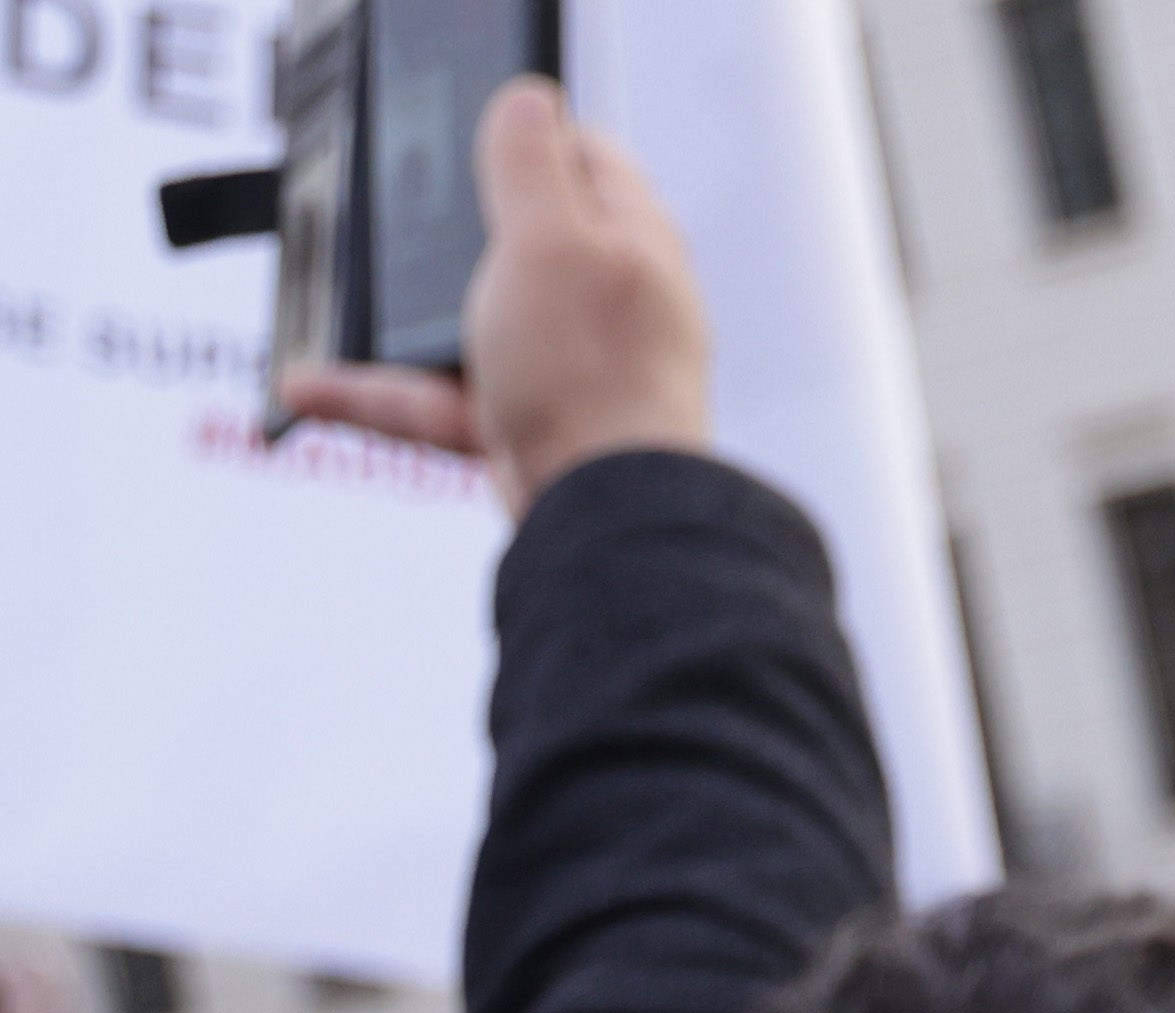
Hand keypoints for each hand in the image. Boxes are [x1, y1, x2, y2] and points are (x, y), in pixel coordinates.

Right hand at [284, 82, 702, 504]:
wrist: (600, 513)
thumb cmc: (595, 378)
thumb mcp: (552, 240)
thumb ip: (531, 164)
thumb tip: (529, 100)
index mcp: (631, 244)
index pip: (589, 159)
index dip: (531, 137)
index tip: (472, 131)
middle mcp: (606, 303)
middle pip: (517, 236)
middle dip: (448, 224)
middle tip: (396, 207)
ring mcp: (565, 364)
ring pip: (462, 318)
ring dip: (393, 312)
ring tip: (333, 296)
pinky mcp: (525, 422)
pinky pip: (431, 395)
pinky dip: (371, 389)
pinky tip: (307, 383)